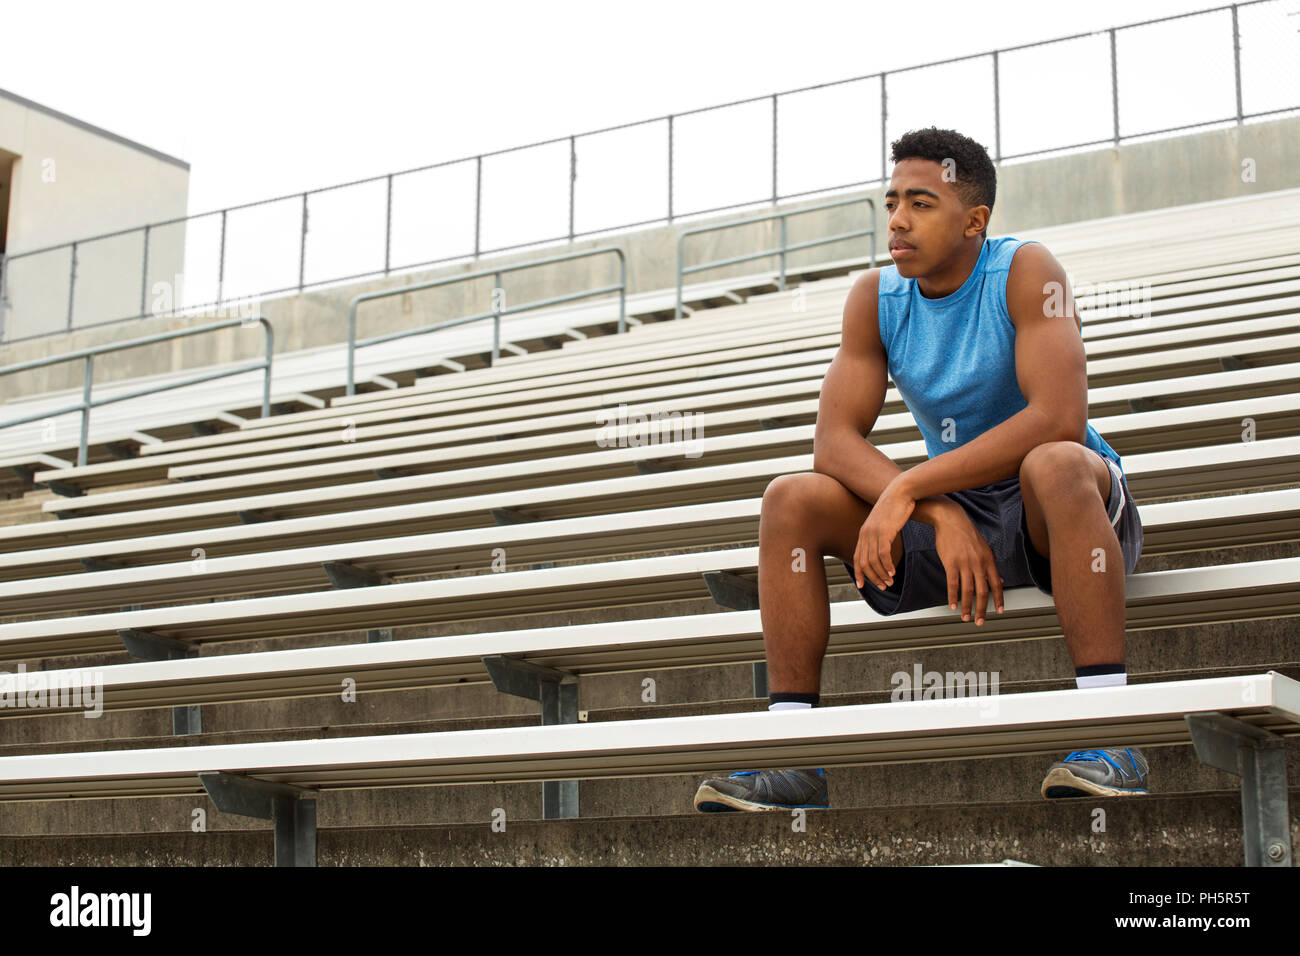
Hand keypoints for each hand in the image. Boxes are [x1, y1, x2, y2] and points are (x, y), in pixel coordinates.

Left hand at [854, 477, 915, 591]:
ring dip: (882, 574)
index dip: (859, 573)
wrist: (901, 492)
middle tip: (883, 587)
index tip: (862, 586)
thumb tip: (882, 548)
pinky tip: (893, 572)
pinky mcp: (884, 531)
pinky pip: (883, 554)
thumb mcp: (884, 523)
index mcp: (864, 533)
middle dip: (873, 578)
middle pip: (864, 563)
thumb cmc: (895, 507)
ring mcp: (873, 532)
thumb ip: (881, 535)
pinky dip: (887, 566)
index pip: (857, 558)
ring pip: (874, 561)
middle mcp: (865, 534)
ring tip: (890, 582)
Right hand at [931, 506, 1004, 625]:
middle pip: (983, 591)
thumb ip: (990, 565)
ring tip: (966, 617)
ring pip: (968, 590)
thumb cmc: (966, 533)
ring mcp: (965, 563)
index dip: (999, 599)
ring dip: (967, 607)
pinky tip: (953, 605)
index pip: (997, 584)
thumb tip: (999, 578)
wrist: (951, 520)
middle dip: (982, 609)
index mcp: (989, 560)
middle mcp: (979, 563)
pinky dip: (953, 597)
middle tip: (980, 621)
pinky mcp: (951, 563)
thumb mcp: (983, 548)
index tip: (1000, 611)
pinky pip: (953, 584)